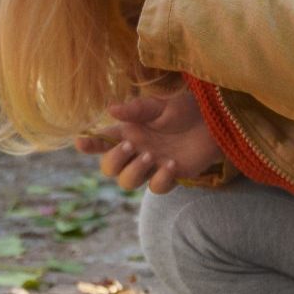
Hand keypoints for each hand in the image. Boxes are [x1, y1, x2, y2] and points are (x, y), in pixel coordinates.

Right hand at [72, 87, 222, 193]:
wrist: (213, 122)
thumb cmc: (184, 109)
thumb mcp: (160, 104)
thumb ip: (136, 109)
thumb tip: (110, 110)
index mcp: (128, 132)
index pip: (101, 141)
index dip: (88, 144)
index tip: (80, 142)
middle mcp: (135, 151)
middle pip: (109, 168)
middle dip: (115, 160)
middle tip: (131, 146)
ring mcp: (151, 166)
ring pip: (127, 182)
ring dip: (135, 171)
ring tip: (151, 156)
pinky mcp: (169, 177)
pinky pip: (156, 188)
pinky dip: (161, 179)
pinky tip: (172, 165)